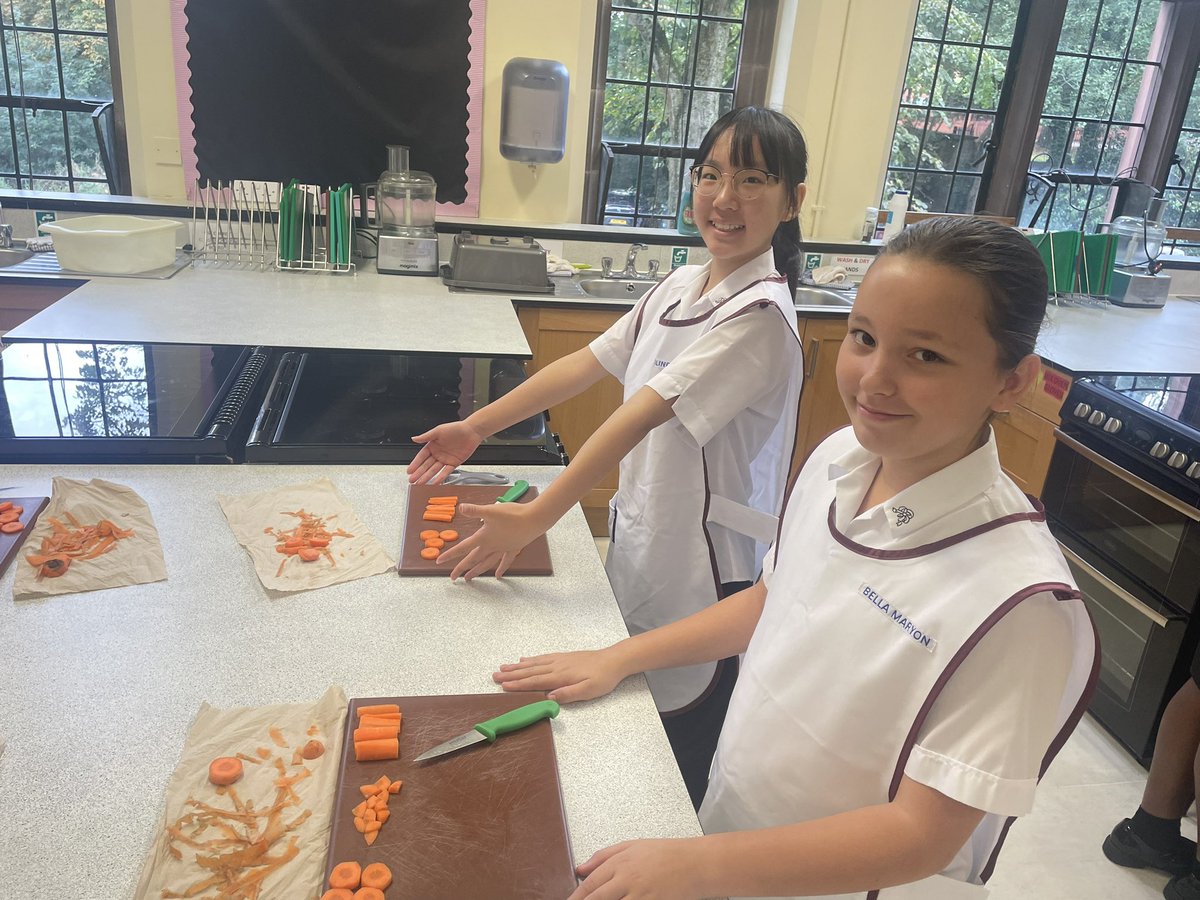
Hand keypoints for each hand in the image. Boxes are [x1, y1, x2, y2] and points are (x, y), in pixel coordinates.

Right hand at [407, 421, 484, 484]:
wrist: (471, 431)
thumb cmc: (455, 428)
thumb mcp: (438, 431)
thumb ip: (426, 436)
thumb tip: (413, 438)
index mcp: (432, 446)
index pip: (421, 457)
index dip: (415, 464)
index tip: (409, 471)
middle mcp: (438, 453)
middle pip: (426, 465)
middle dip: (419, 473)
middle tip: (412, 480)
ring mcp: (445, 459)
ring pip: (434, 470)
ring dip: (427, 477)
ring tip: (420, 483)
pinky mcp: (454, 463)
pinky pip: (446, 472)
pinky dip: (441, 477)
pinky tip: (435, 482)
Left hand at [438, 499, 551, 579]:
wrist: (534, 519)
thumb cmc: (512, 514)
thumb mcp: (490, 510)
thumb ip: (475, 511)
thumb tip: (460, 508)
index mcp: (483, 538)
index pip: (463, 547)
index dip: (450, 554)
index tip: (439, 561)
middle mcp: (491, 547)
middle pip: (473, 559)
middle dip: (461, 568)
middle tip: (452, 578)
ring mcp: (502, 549)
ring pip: (487, 563)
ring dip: (477, 571)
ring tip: (469, 579)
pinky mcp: (513, 548)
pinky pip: (505, 561)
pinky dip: (501, 569)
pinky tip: (498, 576)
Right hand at [492, 648, 628, 702]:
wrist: (614, 660)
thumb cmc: (603, 678)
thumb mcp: (589, 691)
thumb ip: (568, 694)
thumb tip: (549, 697)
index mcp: (561, 676)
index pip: (536, 682)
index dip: (518, 684)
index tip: (502, 686)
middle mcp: (557, 666)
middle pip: (530, 671)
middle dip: (512, 674)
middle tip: (494, 675)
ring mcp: (559, 660)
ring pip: (534, 663)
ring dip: (517, 666)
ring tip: (503, 667)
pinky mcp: (563, 657)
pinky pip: (542, 657)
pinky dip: (531, 659)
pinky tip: (524, 659)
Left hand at [569, 839, 704, 898]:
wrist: (696, 863)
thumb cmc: (667, 853)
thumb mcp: (632, 845)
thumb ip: (603, 856)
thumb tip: (580, 868)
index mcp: (620, 862)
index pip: (590, 884)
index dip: (576, 896)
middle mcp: (627, 880)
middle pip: (596, 899)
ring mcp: (639, 895)